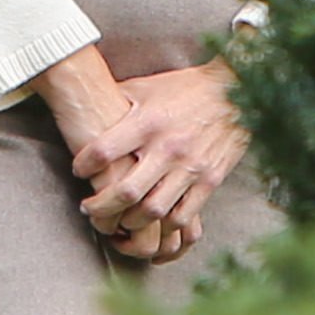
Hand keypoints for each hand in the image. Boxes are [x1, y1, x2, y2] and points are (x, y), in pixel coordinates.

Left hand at [72, 62, 244, 259]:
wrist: (235, 91)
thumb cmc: (185, 88)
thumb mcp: (146, 87)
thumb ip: (116, 99)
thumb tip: (83, 100)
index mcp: (147, 122)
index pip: (103, 151)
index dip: (84, 165)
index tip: (79, 170)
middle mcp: (168, 148)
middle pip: (126, 192)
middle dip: (100, 207)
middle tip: (89, 209)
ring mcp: (191, 167)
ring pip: (153, 211)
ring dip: (129, 222)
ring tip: (117, 220)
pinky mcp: (209, 181)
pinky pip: (183, 216)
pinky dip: (163, 227)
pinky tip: (151, 223)